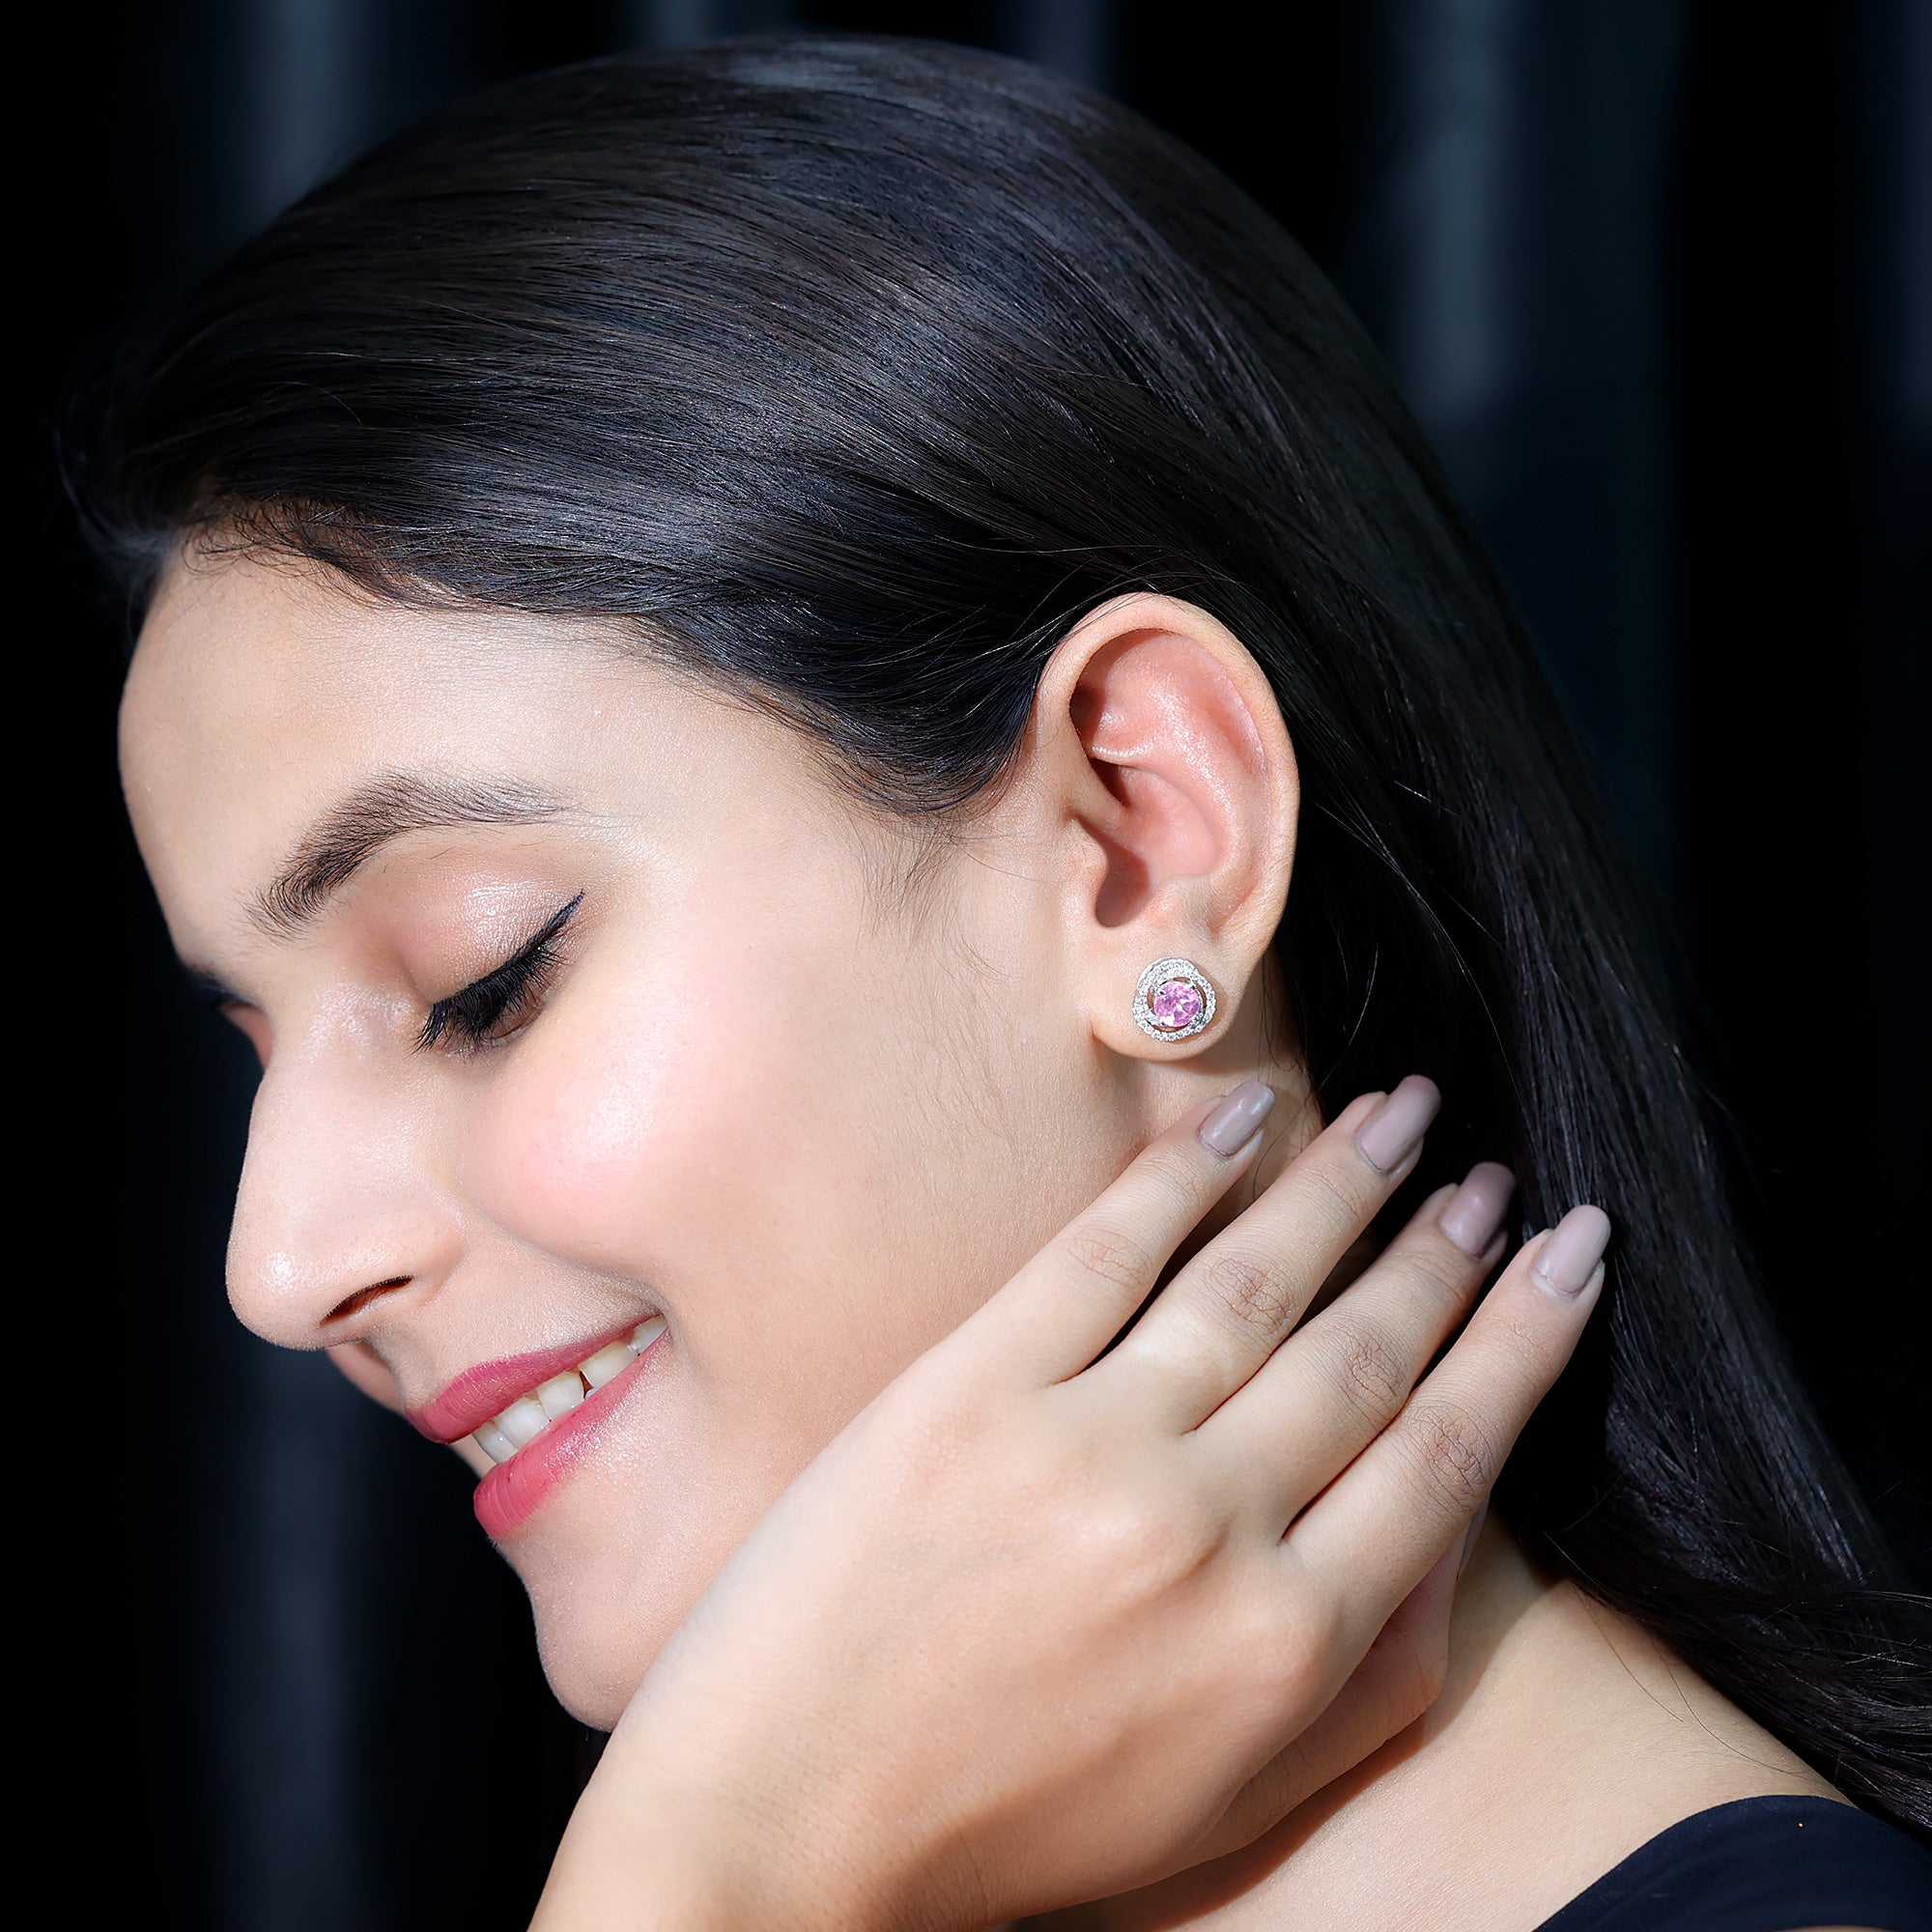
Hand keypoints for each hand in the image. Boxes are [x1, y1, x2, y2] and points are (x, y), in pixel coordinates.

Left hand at [534, 1078, 1606, 1930]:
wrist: (790, 1814)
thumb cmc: (1023, 1820)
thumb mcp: (1239, 1794)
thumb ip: (1373, 1671)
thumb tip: (1456, 1519)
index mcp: (1287, 1641)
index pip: (1445, 1448)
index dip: (1523, 1335)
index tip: (1574, 1250)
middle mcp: (1206, 1527)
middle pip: (1364, 1348)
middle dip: (1445, 1247)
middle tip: (1492, 1170)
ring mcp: (1084, 1443)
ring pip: (1253, 1281)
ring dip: (1343, 1185)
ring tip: (1404, 1114)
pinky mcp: (971, 1386)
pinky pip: (1102, 1253)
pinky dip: (1182, 1178)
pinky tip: (1241, 1122)